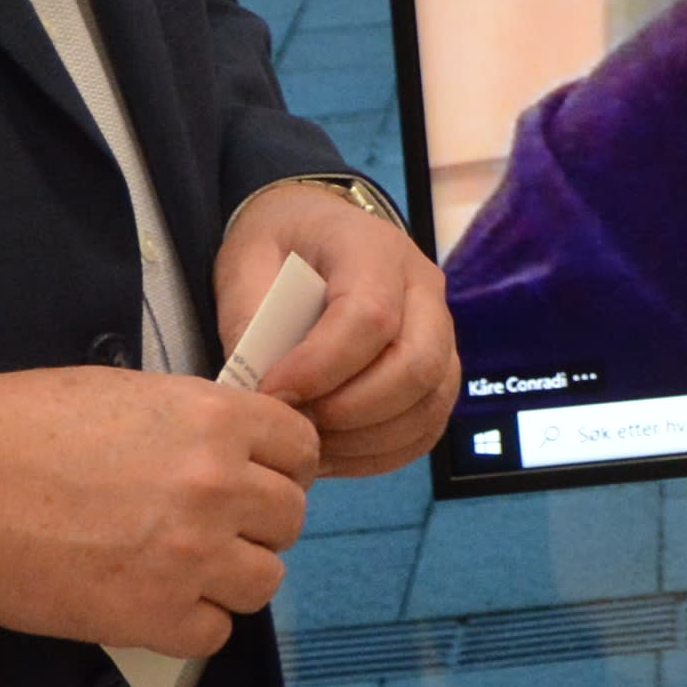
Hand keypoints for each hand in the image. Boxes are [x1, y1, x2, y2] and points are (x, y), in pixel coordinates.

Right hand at [0, 365, 315, 656]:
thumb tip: (228, 449)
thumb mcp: (125, 392)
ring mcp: (190, 555)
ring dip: (229, 578)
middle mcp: (217, 486)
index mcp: (214, 419)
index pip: (301, 450)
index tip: (254, 480)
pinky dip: (190, 624)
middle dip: (255, 524)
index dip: (280, 468)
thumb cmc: (16, 427)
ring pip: (263, 580)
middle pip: (289, 519)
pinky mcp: (152, 615)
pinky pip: (215, 633)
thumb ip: (191, 422)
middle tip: (210, 528)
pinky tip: (152, 602)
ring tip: (181, 568)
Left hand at [219, 180, 457, 478]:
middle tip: (295, 424)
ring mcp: (441, 331)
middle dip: (352, 411)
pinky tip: (333, 452)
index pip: (369, 316)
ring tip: (308, 444)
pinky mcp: (439, 372)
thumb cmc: (279, 249)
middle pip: (417, 364)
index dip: (321, 366)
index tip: (272, 392)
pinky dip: (381, 453)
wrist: (312, 233)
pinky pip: (426, 427)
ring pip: (429, 403)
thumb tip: (259, 391)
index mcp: (374, 248)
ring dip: (366, 439)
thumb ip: (250, 320)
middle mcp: (423, 288)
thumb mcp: (246, 263)